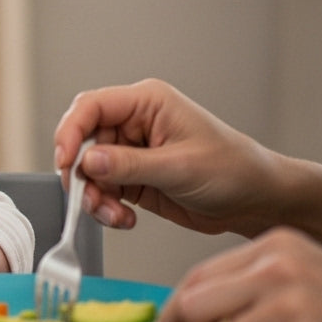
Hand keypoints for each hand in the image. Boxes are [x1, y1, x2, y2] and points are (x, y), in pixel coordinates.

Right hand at [53, 78, 277, 235]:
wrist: (256, 201)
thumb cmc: (233, 170)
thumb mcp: (179, 167)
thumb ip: (129, 165)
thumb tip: (86, 162)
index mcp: (147, 102)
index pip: (91, 107)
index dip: (70, 132)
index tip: (66, 162)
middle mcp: (134, 123)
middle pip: (82, 142)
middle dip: (82, 175)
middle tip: (90, 199)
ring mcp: (131, 151)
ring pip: (88, 171)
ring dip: (94, 197)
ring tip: (115, 215)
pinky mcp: (132, 177)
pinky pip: (102, 190)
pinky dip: (106, 208)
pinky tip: (124, 219)